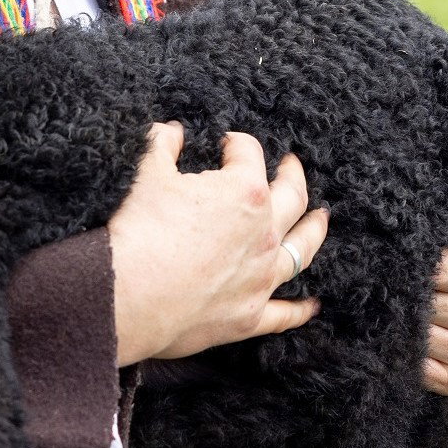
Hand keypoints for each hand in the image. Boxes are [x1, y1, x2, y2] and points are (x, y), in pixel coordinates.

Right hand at [108, 122, 327, 364]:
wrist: (127, 296)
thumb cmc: (140, 231)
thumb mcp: (147, 174)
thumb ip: (162, 145)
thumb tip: (169, 130)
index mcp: (245, 191)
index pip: (249, 154)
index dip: (236, 144)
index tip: (226, 144)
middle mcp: (264, 233)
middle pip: (292, 197)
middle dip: (292, 176)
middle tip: (291, 165)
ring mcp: (260, 277)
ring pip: (300, 251)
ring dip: (313, 231)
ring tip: (321, 219)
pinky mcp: (249, 316)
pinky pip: (283, 313)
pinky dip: (299, 310)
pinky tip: (312, 305)